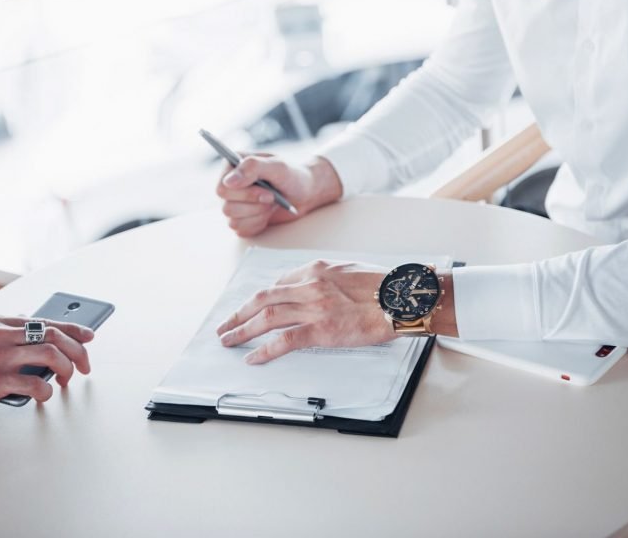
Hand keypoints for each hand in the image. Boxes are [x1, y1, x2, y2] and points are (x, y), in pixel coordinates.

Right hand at [0, 314, 94, 436]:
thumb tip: (29, 319)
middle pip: (52, 334)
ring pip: (49, 354)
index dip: (73, 329)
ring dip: (66, 369)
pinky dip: (45, 390)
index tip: (89, 336)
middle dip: (77, 350)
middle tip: (84, 365)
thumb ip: (2, 328)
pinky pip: (33, 383)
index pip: (44, 320)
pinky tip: (44, 395)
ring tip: (65, 381)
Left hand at [215, 260, 395, 363]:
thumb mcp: (350, 270)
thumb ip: (328, 278)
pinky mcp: (321, 329)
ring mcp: (313, 307)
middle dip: (240, 312)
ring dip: (243, 329)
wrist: (401, 298)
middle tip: (225, 325)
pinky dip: (264, 349)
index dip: (261, 298)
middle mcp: (310, 284)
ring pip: (267, 317)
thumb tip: (317, 288)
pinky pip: (284, 340)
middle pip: (263, 297)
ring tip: (228, 340)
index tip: (252, 308)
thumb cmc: (383, 286)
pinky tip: (252, 357)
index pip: (279, 282)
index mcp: (317, 269)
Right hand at [216, 154, 342, 236]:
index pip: (222, 188)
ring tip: (270, 204)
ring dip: (257, 214)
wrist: (305, 192)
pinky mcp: (240, 218)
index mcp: (232, 166)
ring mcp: (233, 203)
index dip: (243, 194)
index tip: (266, 191)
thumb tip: (228, 181)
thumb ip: (252, 167)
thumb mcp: (277, 166)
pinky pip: (240, 230)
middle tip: (272, 197)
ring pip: (233, 220)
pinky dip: (257, 224)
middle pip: (226, 207)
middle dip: (254, 205)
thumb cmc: (292, 175)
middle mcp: (230, 185)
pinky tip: (266, 214)